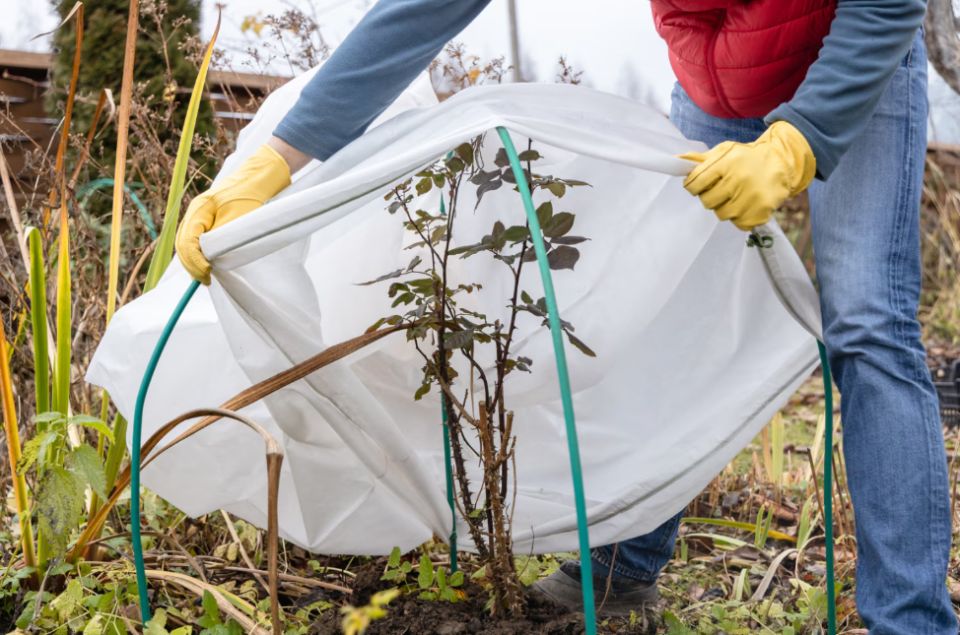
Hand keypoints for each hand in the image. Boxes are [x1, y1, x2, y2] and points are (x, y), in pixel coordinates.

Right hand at [175, 144, 291, 283]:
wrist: (258, 177)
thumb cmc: (250, 195)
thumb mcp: (238, 217)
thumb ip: (222, 236)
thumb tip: (210, 258)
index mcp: (199, 209)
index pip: (187, 241)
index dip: (195, 261)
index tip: (207, 274)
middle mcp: (195, 212)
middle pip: (183, 243)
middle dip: (192, 264)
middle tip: (206, 280)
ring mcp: (200, 215)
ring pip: (187, 242)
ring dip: (193, 260)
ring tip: (205, 276)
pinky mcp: (208, 219)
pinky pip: (196, 239)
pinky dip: (198, 253)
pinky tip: (207, 264)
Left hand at [680, 121, 815, 230]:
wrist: (781, 161)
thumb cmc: (746, 158)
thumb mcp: (725, 151)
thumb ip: (701, 159)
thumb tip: (677, 160)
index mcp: (726, 163)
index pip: (695, 183)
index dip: (693, 186)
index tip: (698, 185)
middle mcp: (739, 179)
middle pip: (707, 201)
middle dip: (710, 196)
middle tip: (720, 190)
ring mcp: (751, 197)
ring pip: (722, 214)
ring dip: (725, 207)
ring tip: (735, 196)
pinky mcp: (761, 211)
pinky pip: (739, 224)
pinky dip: (740, 217)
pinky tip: (746, 204)